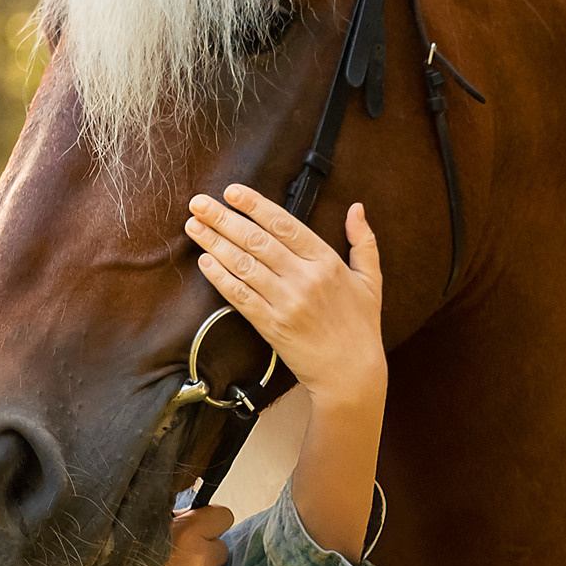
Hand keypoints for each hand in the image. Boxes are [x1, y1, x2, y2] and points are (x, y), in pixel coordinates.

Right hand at [2, 509, 232, 565]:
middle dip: (205, 552)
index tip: (201, 530)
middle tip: (179, 564)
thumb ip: (171, 525)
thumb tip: (189, 518)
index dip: (211, 522)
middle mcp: (201, 558)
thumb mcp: (139, 537)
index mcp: (185, 533)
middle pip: (220, 547)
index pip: (222, 516)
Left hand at [185, 187, 384, 415]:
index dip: (255, 205)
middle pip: (256, 240)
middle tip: (198, 203)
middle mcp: (304, 278)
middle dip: (223, 219)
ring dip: (214, 244)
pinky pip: (240, 298)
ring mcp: (286, 303)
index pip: (284, 224)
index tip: (232, 192)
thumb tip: (357, 208)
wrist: (351, 374)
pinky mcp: (271, 326)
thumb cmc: (361, 327)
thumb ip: (363, 241)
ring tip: (193, 227)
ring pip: (244, 266)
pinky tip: (204, 262)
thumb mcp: (371, 280)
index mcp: (326, 261)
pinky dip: (220, 278)